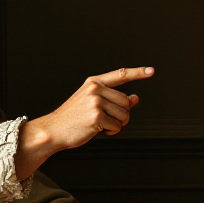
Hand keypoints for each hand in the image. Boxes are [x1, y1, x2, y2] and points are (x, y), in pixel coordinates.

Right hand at [15, 67, 153, 177]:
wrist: (53, 130)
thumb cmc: (72, 117)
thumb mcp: (91, 102)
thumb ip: (113, 98)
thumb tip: (135, 98)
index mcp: (94, 83)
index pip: (121, 74)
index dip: (138, 72)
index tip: (150, 70)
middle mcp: (95, 90)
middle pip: (126, 102)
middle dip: (122, 114)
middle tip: (107, 119)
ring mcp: (96, 102)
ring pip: (124, 115)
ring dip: (117, 124)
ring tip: (101, 124)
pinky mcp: (97, 117)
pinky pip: (117, 127)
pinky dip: (111, 132)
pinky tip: (98, 130)